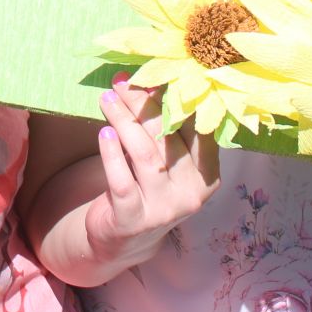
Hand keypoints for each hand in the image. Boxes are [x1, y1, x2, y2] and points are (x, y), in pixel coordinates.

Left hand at [84, 77, 219, 264]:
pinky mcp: (133, 220)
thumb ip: (164, 126)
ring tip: (108, 98)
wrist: (125, 237)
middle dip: (143, 104)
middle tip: (122, 82)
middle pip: (167, 138)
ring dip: (124, 121)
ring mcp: (164, 209)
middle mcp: (192, 193)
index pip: (198, 130)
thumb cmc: (148, 185)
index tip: (155, 74)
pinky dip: (112, 154)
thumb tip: (152, 80)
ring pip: (145, 155)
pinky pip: (122, 180)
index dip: (176, 99)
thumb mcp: (165, 158)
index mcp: (208, 174)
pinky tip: (103, 133)